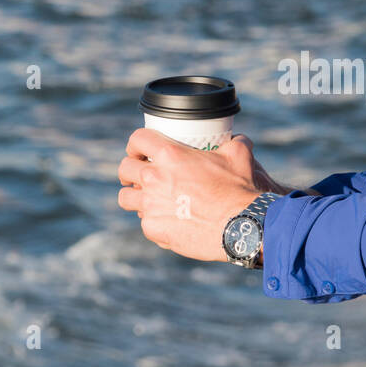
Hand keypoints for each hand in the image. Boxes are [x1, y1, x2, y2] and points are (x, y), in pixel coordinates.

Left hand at [116, 129, 260, 261]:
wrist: (241, 225)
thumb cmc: (240, 189)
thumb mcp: (239, 155)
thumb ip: (233, 142)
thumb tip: (236, 138)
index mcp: (170, 155)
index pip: (138, 140)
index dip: (136, 144)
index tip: (139, 151)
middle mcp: (154, 178)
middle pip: (124, 169)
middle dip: (130, 170)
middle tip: (139, 175)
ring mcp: (150, 205)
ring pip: (125, 198)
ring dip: (134, 196)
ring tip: (145, 199)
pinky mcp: (153, 228)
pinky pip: (144, 222)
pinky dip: (153, 221)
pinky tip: (165, 221)